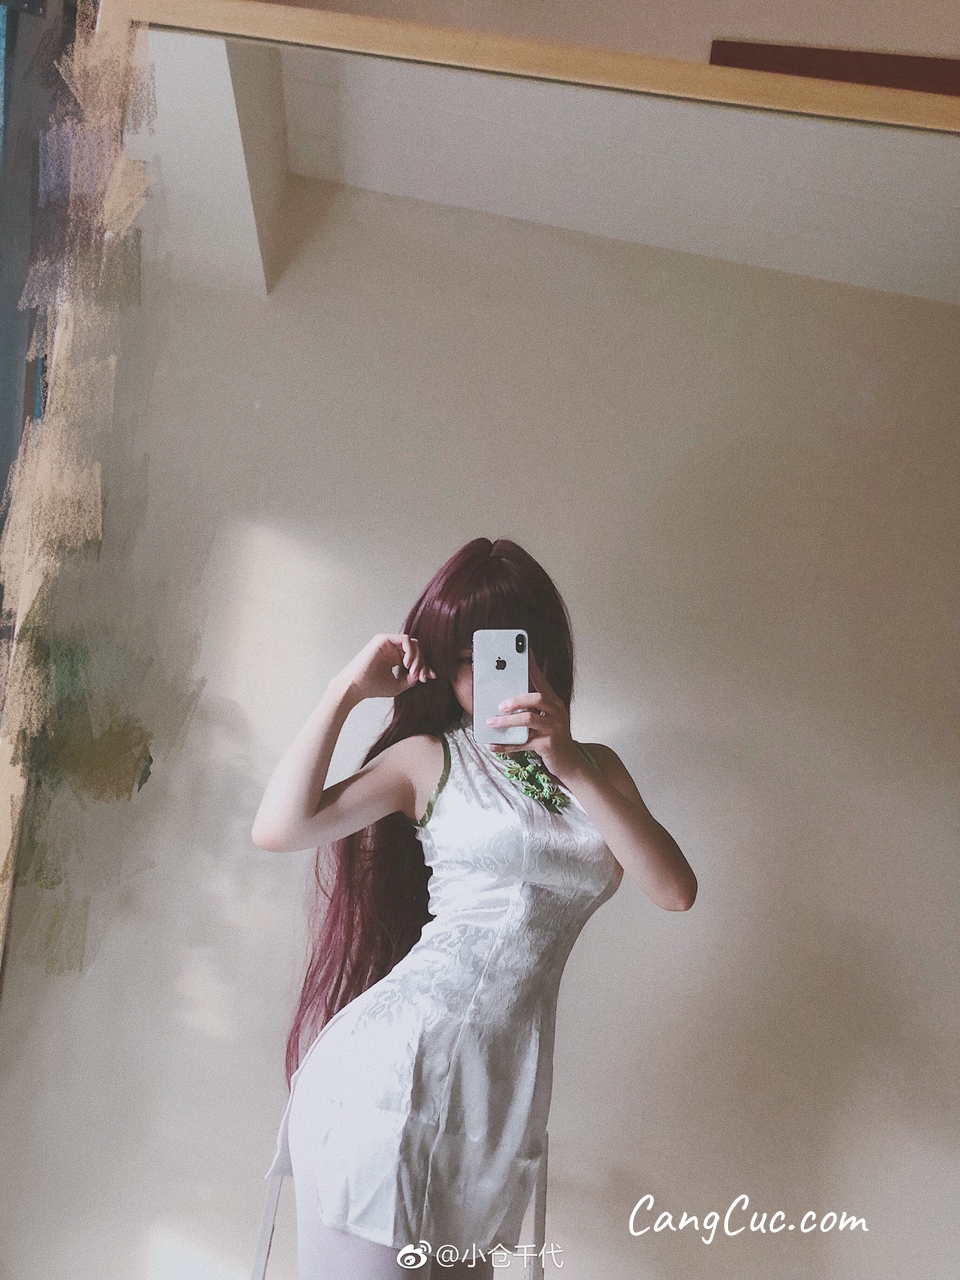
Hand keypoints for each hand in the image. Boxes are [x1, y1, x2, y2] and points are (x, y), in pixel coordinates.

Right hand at [338, 633, 435, 701]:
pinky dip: (410, 651)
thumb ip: (411, 679)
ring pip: (412, 644)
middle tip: (422, 676)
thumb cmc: (372, 687)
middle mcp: (392, 649)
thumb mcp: (397, 685)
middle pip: (416, 650)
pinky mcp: (383, 639)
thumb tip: (422, 674)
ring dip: (417, 657)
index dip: (425, 666)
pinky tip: (407, 664)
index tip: (430, 677)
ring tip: (414, 671)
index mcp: (395, 658)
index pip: (416, 658)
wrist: (356, 687)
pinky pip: (404, 639)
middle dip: (422, 663)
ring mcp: (388, 643)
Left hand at [485, 652, 580, 779]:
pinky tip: (493, 745)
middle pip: (537, 698)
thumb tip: (502, 700)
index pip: (541, 681)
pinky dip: (506, 745)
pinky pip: (523, 743)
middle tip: (500, 704)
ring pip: (529, 719)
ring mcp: (554, 728)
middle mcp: (556, 712)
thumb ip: (529, 708)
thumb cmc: (552, 737)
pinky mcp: (548, 745)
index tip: (524, 653)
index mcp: (554, 702)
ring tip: (491, 722)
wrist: (569, 762)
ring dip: (507, 721)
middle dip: (516, 699)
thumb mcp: (544, 718)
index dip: (532, 667)